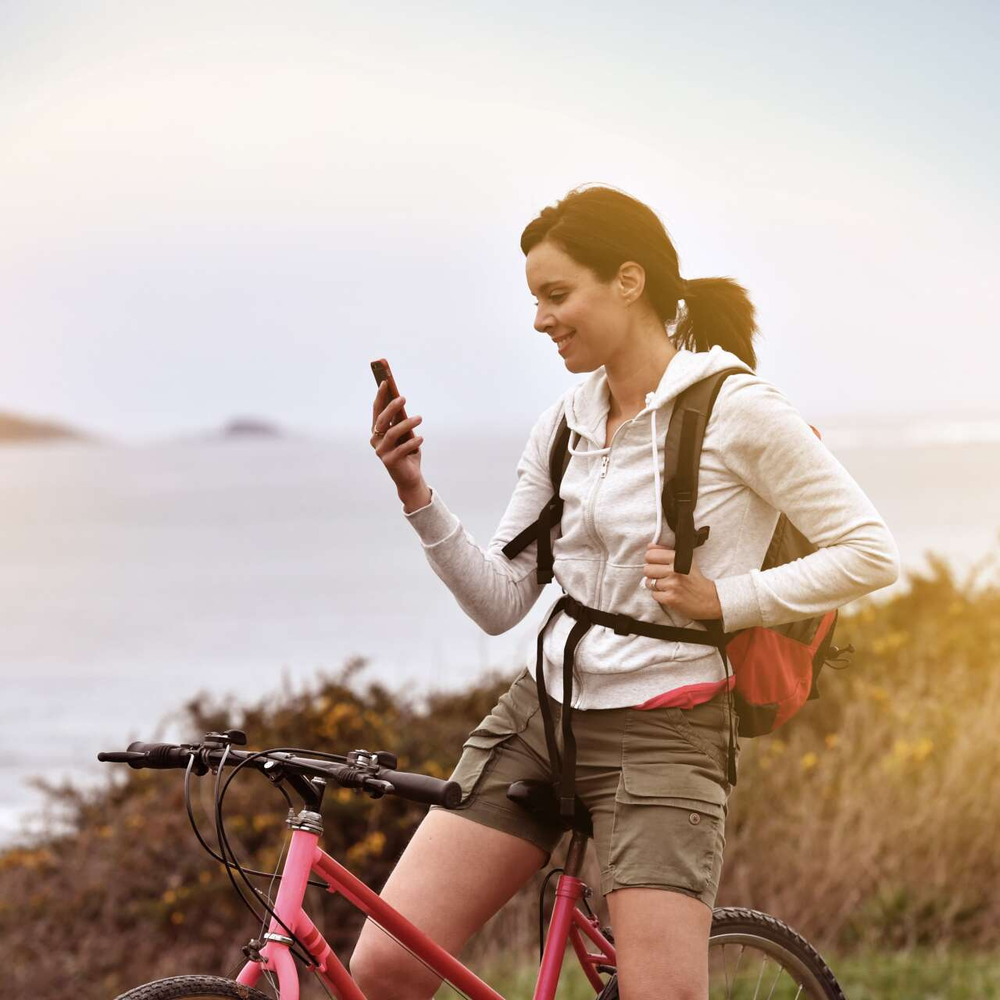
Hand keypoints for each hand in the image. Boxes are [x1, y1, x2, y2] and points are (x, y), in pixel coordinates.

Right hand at [371, 380, 424, 494]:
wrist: (410, 477)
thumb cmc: (408, 452)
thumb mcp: (406, 433)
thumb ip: (401, 420)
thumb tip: (401, 400)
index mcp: (377, 432)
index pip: (377, 411)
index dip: (380, 396)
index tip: (386, 382)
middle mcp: (376, 440)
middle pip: (382, 420)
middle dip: (391, 407)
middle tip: (403, 398)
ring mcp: (381, 451)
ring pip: (392, 433)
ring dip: (406, 424)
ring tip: (419, 418)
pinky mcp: (389, 461)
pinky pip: (401, 448)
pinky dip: (412, 442)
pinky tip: (421, 438)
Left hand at [643, 544, 722, 621]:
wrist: (709, 598)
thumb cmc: (695, 578)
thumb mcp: (685, 560)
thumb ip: (666, 551)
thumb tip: (649, 546)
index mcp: (677, 558)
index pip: (650, 554)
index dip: (652, 560)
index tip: (658, 563)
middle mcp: (674, 571)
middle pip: (647, 569)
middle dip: (652, 573)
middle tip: (662, 576)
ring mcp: (672, 585)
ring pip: (648, 582)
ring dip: (655, 585)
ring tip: (666, 585)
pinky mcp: (670, 599)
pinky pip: (654, 595)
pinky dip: (659, 595)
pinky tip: (669, 593)